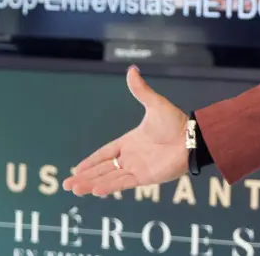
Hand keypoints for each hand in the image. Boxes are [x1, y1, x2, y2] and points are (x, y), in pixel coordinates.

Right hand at [62, 66, 188, 196]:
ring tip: (74, 189)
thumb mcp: (155, 105)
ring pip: (109, 178)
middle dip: (85, 177)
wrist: (193, 138)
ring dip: (92, 184)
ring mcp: (138, 168)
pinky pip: (123, 183)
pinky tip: (95, 191)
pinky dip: (109, 187)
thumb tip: (132, 69)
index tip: (76, 169)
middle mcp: (131, 157)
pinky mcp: (146, 178)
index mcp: (130, 142)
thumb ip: (141, 90)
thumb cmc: (175, 122)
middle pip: (103, 169)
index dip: (91, 161)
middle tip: (66, 185)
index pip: (105, 153)